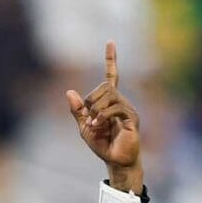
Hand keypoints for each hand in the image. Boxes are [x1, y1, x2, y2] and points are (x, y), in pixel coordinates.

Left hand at [65, 41, 141, 190]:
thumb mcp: (84, 127)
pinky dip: (103, 116)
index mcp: (109, 101)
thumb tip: (69, 92)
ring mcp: (127, 108)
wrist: (114, 160)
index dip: (111, 59)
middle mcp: (120, 101)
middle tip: (89, 117)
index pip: (111, 75)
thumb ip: (78, 111)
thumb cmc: (102, 144)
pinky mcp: (132, 118)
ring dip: (96, 109)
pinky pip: (115, 108)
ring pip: (109, 95)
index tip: (110, 42)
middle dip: (91, 100)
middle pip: (104, 86)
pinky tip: (99, 125)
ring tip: (95, 124)